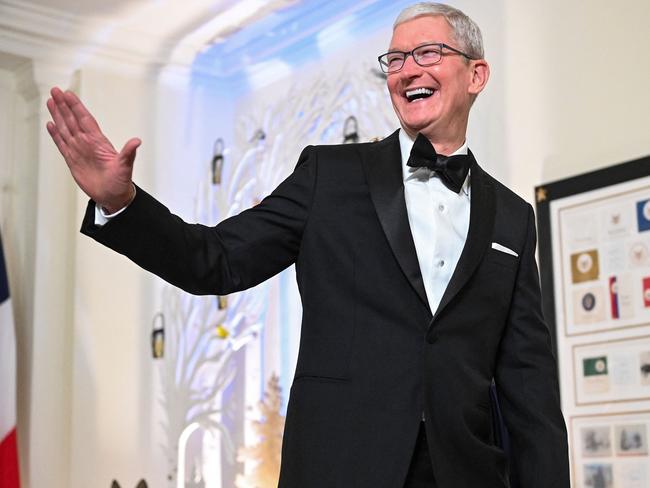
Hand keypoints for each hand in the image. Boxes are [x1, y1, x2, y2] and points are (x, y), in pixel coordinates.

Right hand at [46, 87, 140, 212]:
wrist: (113, 196)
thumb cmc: (121, 181)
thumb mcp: (126, 166)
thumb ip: (128, 153)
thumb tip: (137, 141)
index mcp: (98, 141)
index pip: (85, 119)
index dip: (76, 107)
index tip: (68, 94)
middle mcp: (87, 143)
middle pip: (72, 120)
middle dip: (64, 105)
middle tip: (55, 91)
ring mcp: (79, 150)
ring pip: (66, 129)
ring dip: (58, 115)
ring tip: (51, 101)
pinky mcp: (73, 160)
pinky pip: (62, 144)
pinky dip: (55, 134)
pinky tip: (51, 124)